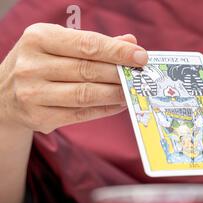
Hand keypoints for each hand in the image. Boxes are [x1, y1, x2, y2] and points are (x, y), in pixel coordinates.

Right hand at [0, 23, 147, 133]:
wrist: (4, 94)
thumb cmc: (40, 64)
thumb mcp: (58, 44)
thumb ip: (94, 44)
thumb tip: (130, 43)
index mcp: (38, 38)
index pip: (86, 44)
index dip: (117, 51)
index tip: (141, 56)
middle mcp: (31, 65)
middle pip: (88, 70)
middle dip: (120, 73)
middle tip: (140, 76)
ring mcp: (33, 93)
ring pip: (85, 94)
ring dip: (115, 94)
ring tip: (132, 91)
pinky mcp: (39, 117)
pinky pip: (80, 114)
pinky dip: (104, 109)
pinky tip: (118, 104)